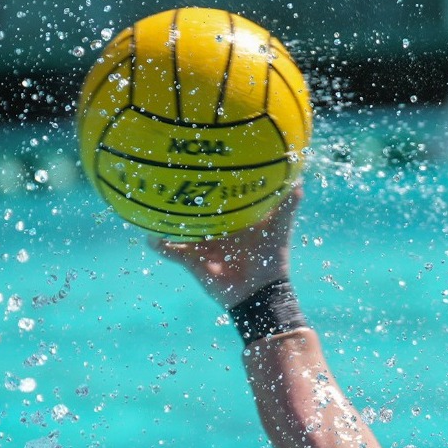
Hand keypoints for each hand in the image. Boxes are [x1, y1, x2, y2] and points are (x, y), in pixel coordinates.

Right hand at [150, 184, 300, 307]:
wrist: (259, 292)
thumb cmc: (271, 258)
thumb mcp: (279, 227)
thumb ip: (288, 203)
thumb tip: (298, 176)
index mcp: (233, 215)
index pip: (219, 192)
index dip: (210, 176)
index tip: (202, 154)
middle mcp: (214, 226)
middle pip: (193, 205)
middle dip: (181, 191)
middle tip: (168, 171)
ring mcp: (201, 242)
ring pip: (178, 225)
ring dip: (164, 216)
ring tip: (150, 199)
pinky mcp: (192, 259)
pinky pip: (171, 251)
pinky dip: (160, 245)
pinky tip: (149, 236)